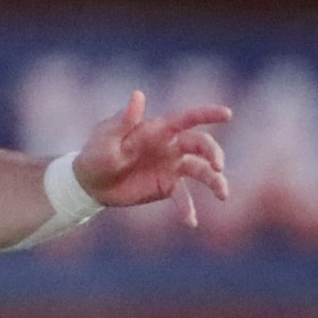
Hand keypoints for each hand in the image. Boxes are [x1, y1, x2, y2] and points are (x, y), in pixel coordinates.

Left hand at [74, 90, 230, 227]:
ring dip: (214, 181)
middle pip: (200, 145)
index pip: (186, 119)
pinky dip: (188, 209)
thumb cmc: (96, 154)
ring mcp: (171, 167)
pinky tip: (191, 221)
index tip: (227, 114)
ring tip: (223, 195)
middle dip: (213, 153)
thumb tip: (138, 95)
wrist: (90, 184)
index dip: (207, 114)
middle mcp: (170, 146)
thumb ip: (123, 120)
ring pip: (201, 171)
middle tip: (217, 167)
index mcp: (158, 129)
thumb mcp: (106, 137)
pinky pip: (183, 197)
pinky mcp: (166, 186)